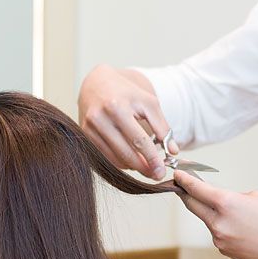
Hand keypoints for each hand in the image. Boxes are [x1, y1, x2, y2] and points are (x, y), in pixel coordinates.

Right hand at [78, 64, 177, 179]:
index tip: (162, 170)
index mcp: (118, 107)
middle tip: (156, 175)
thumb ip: (163, 126)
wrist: (98, 83)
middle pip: (126, 152)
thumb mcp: (149, 103)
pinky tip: (130, 161)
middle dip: (143, 167)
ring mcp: (90, 127)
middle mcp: (100, 117)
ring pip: (114, 158)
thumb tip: (173, 150)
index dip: (152, 158)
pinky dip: (119, 162)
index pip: (139, 140)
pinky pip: (104, 157)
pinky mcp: (85, 134)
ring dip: (132, 166)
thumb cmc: (127, 93)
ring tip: (146, 167)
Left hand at [172, 170, 257, 258]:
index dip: (184, 181)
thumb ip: (232, 198)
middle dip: (187, 195)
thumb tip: (221, 204)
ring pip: (209, 222)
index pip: (196, 189)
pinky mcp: (226, 251)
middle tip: (183, 188)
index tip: (177, 176)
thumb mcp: (255, 197)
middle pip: (193, 206)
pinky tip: (244, 230)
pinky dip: (226, 229)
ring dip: (214, 215)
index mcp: (225, 203)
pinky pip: (219, 235)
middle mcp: (218, 222)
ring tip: (240, 216)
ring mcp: (220, 240)